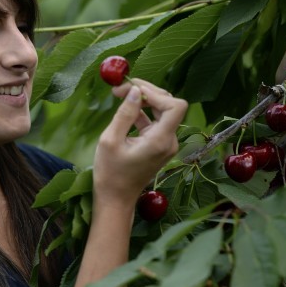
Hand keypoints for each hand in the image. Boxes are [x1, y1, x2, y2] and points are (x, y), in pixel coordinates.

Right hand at [92, 79, 187, 210]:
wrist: (115, 199)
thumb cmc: (110, 173)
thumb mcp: (110, 140)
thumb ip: (125, 113)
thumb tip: (134, 89)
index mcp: (160, 141)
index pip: (175, 106)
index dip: (156, 93)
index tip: (133, 89)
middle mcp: (169, 141)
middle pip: (169, 104)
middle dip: (147, 91)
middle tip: (121, 87)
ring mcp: (166, 144)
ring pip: (162, 111)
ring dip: (143, 100)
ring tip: (120, 94)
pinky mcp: (160, 145)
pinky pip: (156, 121)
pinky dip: (142, 112)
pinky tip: (126, 110)